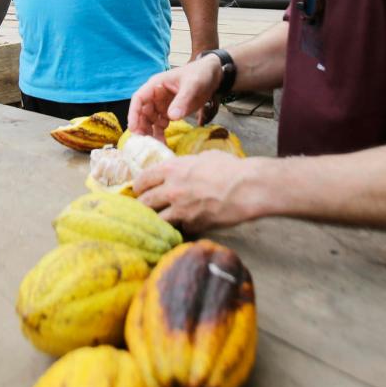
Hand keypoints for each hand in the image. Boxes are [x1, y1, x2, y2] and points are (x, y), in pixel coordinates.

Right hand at [128, 56, 220, 137]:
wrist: (213, 75)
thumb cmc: (200, 74)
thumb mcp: (192, 85)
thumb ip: (182, 100)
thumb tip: (172, 117)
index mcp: (156, 85)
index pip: (139, 99)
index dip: (134, 113)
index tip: (134, 128)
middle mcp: (156, 96)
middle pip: (143, 112)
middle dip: (142, 127)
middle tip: (145, 142)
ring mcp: (162, 105)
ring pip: (150, 121)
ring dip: (151, 132)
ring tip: (156, 146)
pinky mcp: (171, 112)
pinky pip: (161, 124)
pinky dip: (160, 134)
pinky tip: (164, 144)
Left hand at [134, 151, 255, 233]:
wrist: (247, 187)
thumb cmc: (230, 168)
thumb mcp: (204, 157)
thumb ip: (187, 165)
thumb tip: (184, 168)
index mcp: (171, 169)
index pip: (142, 179)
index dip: (138, 186)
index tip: (139, 190)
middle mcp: (171, 189)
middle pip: (144, 202)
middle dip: (142, 206)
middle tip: (145, 207)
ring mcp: (180, 209)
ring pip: (156, 220)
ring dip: (157, 220)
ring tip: (159, 221)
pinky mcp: (192, 225)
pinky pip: (179, 229)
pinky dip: (180, 228)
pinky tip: (184, 226)